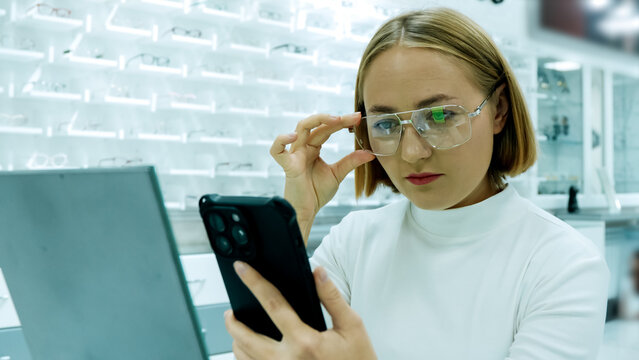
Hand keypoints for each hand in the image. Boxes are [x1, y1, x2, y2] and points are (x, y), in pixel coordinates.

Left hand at [225, 261, 376, 359]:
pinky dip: (246, 358)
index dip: (254, 282)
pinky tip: (248, 350)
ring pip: (245, 358)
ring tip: (236, 329)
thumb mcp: (352, 326)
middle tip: (230, 311)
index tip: (242, 269)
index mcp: (305, 342)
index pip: (272, 304)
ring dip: (236, 342)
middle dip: (233, 322)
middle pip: (246, 338)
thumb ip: (332, 297)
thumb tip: (318, 272)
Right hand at [270, 113, 375, 242]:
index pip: (327, 129)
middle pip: (316, 125)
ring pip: (300, 128)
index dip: (342, 122)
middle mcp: (303, 147)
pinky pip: (277, 150)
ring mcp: (294, 155)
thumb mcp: (337, 174)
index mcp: (313, 148)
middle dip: (335, 119)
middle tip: (353, 117)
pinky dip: (281, 140)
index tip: (357, 118)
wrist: (306, 211)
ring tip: (335, 120)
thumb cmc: (316, 193)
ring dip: (317, 120)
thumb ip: (351, 162)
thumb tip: (370, 153)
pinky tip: (293, 136)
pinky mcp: (288, 166)